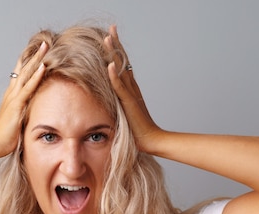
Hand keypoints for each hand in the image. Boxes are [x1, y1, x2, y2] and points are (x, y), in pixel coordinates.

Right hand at [0, 41, 47, 157]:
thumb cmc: (5, 137)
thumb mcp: (17, 122)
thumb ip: (24, 114)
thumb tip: (33, 114)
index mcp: (12, 97)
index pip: (21, 76)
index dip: (29, 64)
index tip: (37, 53)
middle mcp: (12, 93)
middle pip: (24, 70)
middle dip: (34, 56)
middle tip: (44, 43)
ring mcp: (14, 98)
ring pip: (26, 73)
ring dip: (36, 59)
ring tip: (45, 47)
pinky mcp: (17, 105)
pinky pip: (29, 87)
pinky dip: (36, 76)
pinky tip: (43, 66)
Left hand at [105, 25, 161, 153]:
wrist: (151, 139)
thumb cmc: (137, 129)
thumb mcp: (124, 112)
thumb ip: (117, 103)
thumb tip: (107, 100)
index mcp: (130, 88)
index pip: (122, 64)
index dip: (116, 49)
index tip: (110, 35)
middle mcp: (131, 87)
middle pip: (123, 61)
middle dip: (116, 44)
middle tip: (111, 28)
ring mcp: (131, 93)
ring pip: (121, 69)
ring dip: (114, 53)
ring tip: (107, 38)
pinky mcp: (129, 102)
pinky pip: (120, 87)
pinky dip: (114, 76)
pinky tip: (109, 65)